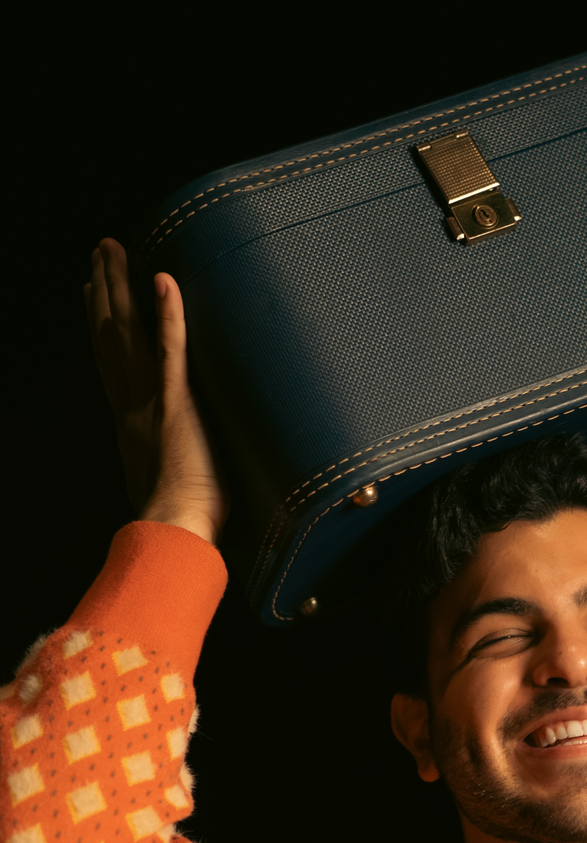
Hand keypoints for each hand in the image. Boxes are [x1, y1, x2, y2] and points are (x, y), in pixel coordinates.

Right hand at [84, 239, 230, 544]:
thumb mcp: (165, 485)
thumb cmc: (181, 523)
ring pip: (129, 332)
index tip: (91, 293)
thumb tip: (174, 474)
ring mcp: (151, 400)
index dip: (99, 324)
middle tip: (99, 252)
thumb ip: (165, 467)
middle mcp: (131, 404)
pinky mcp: (177, 402)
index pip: (111, 362)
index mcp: (130, 422)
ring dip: (120, 285)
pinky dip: (167, 313)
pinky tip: (163, 278)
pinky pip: (171, 348)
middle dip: (104, 290)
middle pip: (111, 335)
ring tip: (112, 249)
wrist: (175, 535)